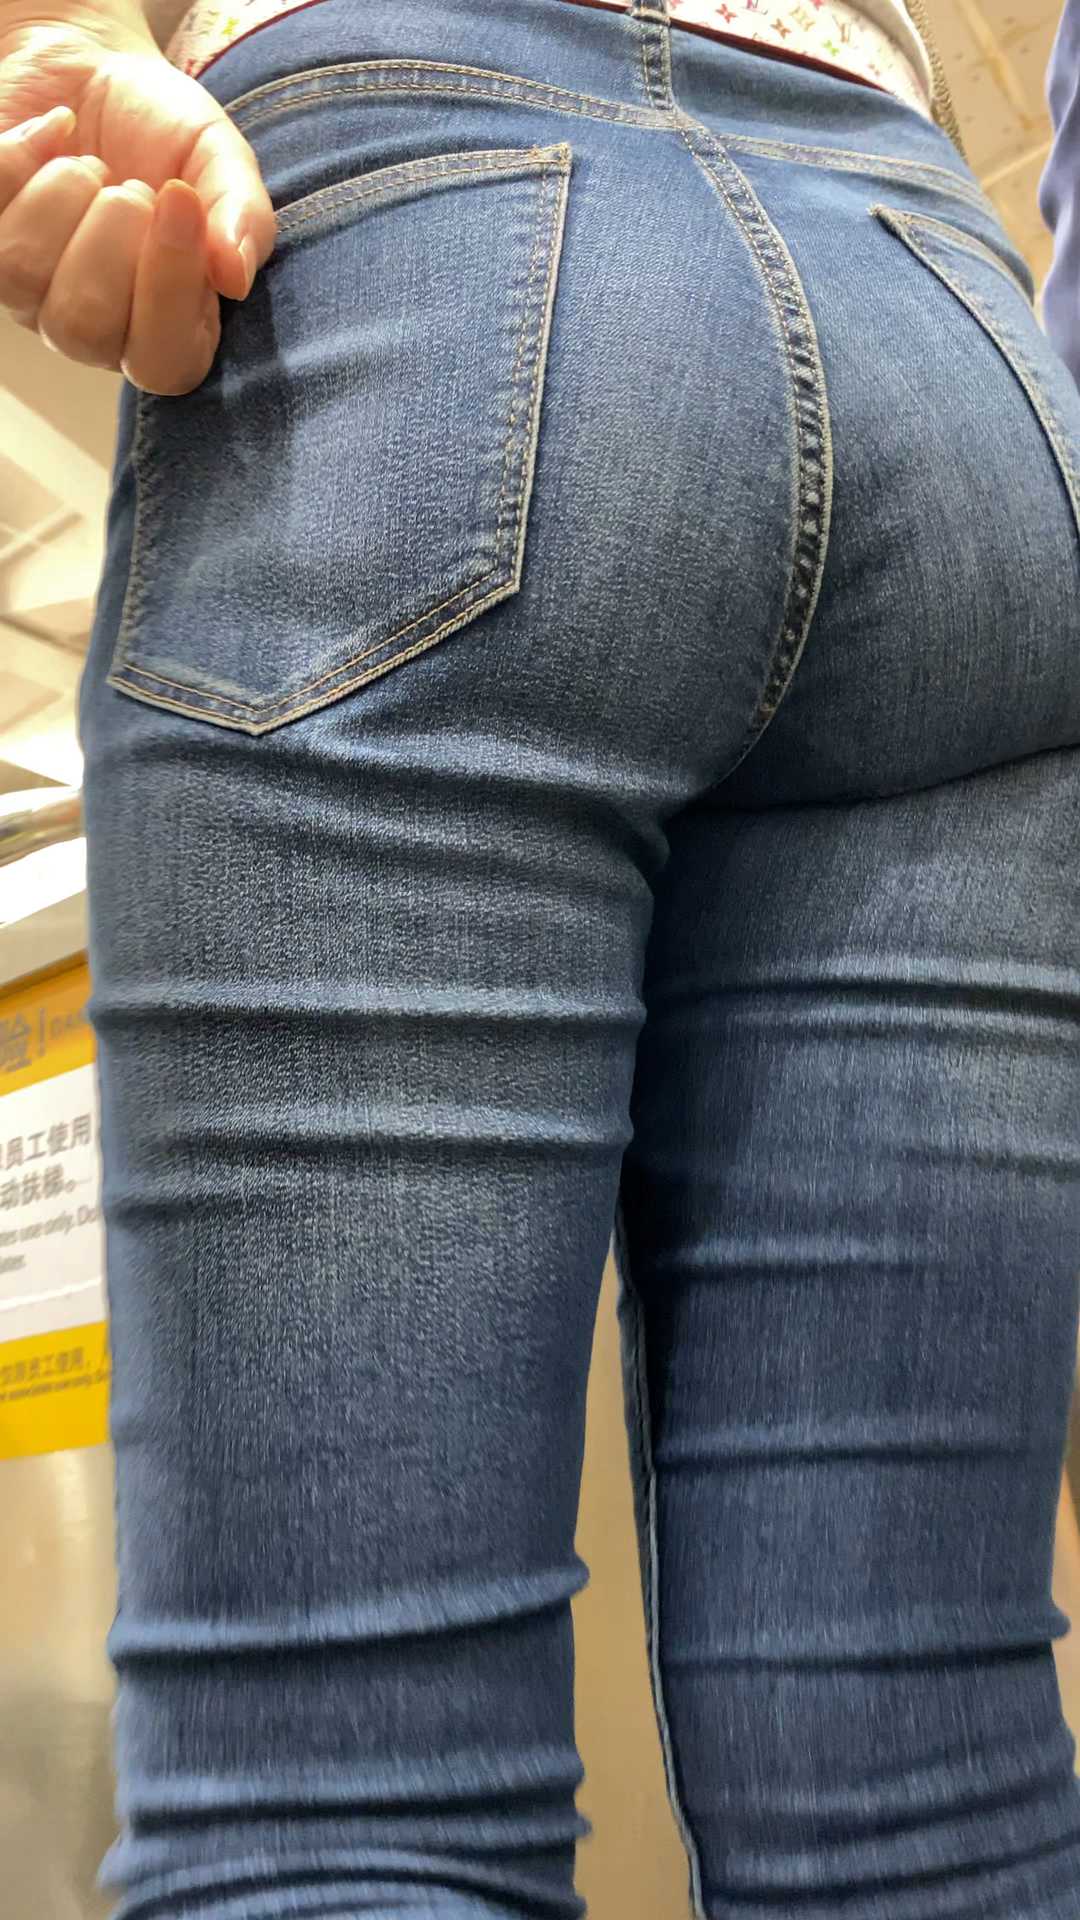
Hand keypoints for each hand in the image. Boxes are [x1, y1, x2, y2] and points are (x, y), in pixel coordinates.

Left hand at [0, 14, 275, 391]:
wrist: (93, 70)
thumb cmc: (164, 132)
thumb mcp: (220, 162)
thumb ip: (243, 217)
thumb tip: (235, 276)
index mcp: (171, 331)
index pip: (163, 363)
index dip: (167, 288)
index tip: (179, 199)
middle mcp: (98, 333)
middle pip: (84, 326)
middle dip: (113, 231)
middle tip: (132, 187)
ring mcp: (31, 297)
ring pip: (23, 273)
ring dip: (65, 194)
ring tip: (90, 168)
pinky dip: (22, 156)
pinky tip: (52, 136)